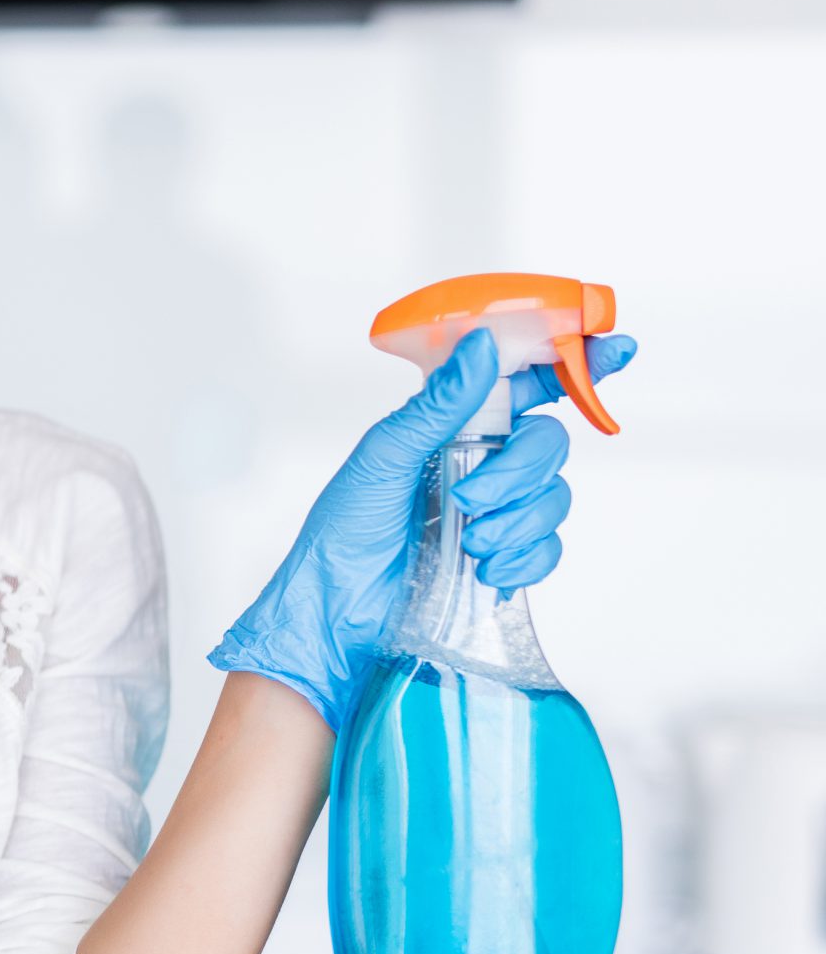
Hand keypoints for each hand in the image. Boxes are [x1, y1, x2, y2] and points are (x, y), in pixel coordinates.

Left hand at [207, 326, 638, 729]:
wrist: (339, 610)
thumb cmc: (345, 530)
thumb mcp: (384, 458)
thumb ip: (438, 405)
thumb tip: (481, 343)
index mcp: (453, 426)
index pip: (523, 382)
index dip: (573, 362)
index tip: (614, 348)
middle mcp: (481, 462)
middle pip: (548, 443)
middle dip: (518, 473)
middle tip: (469, 500)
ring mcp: (497, 510)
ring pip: (554, 497)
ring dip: (517, 521)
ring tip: (469, 542)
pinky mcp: (504, 555)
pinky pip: (549, 548)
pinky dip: (525, 559)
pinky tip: (488, 571)